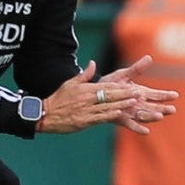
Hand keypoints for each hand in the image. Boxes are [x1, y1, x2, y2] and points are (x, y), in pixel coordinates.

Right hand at [38, 60, 156, 133]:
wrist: (45, 114)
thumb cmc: (59, 99)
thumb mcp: (70, 83)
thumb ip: (84, 75)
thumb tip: (92, 63)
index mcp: (85, 89)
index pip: (106, 86)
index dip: (120, 87)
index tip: (132, 86)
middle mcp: (87, 98)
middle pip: (109, 95)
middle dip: (125, 94)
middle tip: (138, 93)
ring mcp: (86, 110)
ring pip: (107, 106)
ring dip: (121, 104)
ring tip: (134, 102)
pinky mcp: (84, 121)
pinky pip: (99, 117)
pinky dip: (109, 115)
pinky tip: (119, 114)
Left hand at [98, 55, 179, 135]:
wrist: (94, 94)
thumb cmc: (110, 83)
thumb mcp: (123, 74)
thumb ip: (136, 68)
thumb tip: (149, 57)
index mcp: (140, 93)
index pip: (155, 94)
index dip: (165, 95)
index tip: (175, 95)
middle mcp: (138, 104)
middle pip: (153, 107)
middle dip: (163, 108)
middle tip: (172, 110)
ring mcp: (131, 113)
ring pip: (144, 116)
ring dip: (152, 117)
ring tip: (160, 116)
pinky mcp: (122, 119)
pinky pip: (131, 125)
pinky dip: (138, 128)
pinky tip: (146, 131)